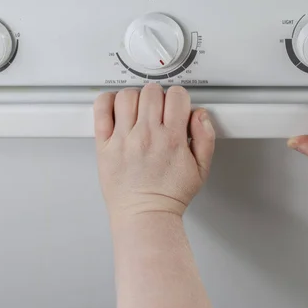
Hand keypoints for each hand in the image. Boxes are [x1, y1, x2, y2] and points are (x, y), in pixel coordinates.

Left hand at [94, 84, 215, 217]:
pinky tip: (115, 107)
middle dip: (158, 97)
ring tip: (137, 111)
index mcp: (171, 139)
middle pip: (151, 92)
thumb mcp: (201, 169)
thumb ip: (206, 138)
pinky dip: (107, 101)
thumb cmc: (169, 195)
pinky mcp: (104, 145)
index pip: (177, 96)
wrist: (145, 215)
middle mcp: (146, 135)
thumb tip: (200, 115)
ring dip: (134, 98)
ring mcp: (123, 139)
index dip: (178, 98)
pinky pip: (101, 110)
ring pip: (127, 96)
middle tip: (156, 110)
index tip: (175, 107)